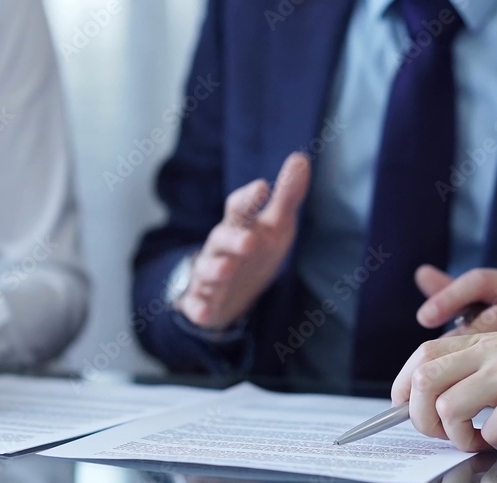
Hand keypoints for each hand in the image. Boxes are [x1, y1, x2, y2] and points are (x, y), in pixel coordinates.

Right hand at [176, 153, 309, 329]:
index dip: (248, 199)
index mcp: (239, 226)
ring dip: (214, 270)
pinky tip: (202, 310)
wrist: (230, 292)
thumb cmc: (253, 249)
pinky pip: (196, 304)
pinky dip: (196, 307)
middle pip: (222, 239)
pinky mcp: (202, 301)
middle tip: (251, 240)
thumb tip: (300, 158)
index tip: (262, 187)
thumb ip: (286, 195)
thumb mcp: (274, 225)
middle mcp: (221, 249)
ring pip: (206, 270)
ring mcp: (209, 276)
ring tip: (226, 270)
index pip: (239, 209)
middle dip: (233, 239)